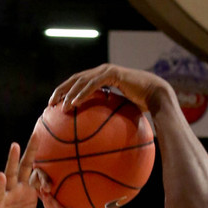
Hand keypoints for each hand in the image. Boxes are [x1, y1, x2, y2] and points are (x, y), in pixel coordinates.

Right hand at [0, 137, 72, 207]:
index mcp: (29, 193)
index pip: (41, 178)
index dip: (50, 176)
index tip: (61, 173)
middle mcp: (18, 189)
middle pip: (25, 166)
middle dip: (31, 150)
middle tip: (37, 132)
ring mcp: (6, 194)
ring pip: (10, 173)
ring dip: (12, 160)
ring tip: (15, 145)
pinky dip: (0, 185)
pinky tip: (1, 176)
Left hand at [48, 63, 171, 114]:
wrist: (156, 96)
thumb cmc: (141, 107)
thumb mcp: (119, 112)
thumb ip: (107, 116)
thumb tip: (99, 137)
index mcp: (102, 78)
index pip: (79, 82)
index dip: (65, 91)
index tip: (55, 104)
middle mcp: (102, 72)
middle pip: (75, 79)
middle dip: (61, 90)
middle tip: (50, 104)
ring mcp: (107, 71)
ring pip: (81, 80)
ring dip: (69, 93)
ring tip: (59, 106)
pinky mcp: (113, 74)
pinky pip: (93, 84)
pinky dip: (82, 93)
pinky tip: (73, 104)